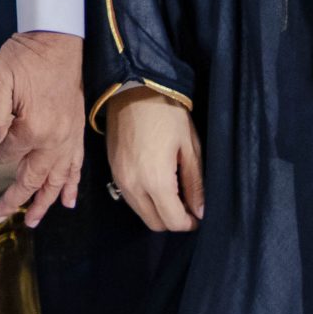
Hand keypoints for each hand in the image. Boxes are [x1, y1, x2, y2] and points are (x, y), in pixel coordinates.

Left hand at [0, 30, 83, 226]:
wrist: (59, 41)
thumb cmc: (27, 57)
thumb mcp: (0, 78)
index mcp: (33, 129)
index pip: (5, 154)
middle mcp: (54, 140)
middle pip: (32, 179)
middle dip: (15, 200)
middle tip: (0, 215)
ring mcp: (69, 138)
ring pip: (57, 180)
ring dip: (45, 202)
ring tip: (33, 220)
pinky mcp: (76, 132)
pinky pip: (76, 166)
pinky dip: (72, 184)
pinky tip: (69, 199)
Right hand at [105, 90, 203, 231]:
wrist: (132, 89)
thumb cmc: (167, 114)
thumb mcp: (189, 146)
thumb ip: (195, 183)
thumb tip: (200, 212)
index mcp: (156, 181)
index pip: (173, 222)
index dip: (190, 223)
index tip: (199, 214)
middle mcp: (133, 187)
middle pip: (155, 223)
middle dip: (173, 220)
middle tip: (187, 204)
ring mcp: (119, 180)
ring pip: (141, 213)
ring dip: (158, 211)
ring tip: (173, 191)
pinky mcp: (112, 171)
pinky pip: (130, 198)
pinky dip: (145, 199)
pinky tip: (156, 181)